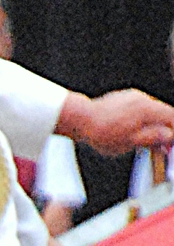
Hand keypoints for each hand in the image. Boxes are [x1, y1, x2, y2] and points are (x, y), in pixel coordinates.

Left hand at [57, 88, 173, 157]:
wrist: (80, 118)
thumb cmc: (102, 133)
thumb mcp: (129, 142)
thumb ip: (152, 138)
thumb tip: (170, 136)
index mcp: (147, 109)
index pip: (172, 116)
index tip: (171, 145)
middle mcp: (142, 99)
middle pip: (164, 113)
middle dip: (165, 130)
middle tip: (162, 148)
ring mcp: (133, 96)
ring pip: (152, 111)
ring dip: (154, 125)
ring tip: (147, 142)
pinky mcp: (125, 97)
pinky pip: (141, 108)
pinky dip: (143, 120)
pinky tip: (136, 132)